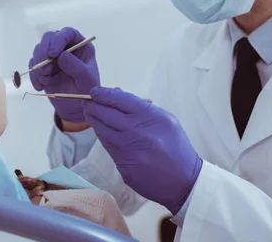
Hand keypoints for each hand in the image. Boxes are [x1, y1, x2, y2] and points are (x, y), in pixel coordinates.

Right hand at [29, 27, 99, 122]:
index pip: (68, 33)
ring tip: (45, 81)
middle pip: (49, 37)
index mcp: (81, 45)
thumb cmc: (86, 91)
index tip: (52, 54)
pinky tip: (40, 86)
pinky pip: (33, 64)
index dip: (58, 40)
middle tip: (45, 71)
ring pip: (39, 50)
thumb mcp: (87, 81)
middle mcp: (66, 46)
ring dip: (39, 66)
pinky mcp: (43, 65)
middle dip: (43, 52)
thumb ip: (77, 68)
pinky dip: (34, 75)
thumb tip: (62, 55)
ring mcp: (53, 55)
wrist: (76, 106)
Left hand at [83, 87, 202, 214]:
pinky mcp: (123, 167)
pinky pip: (108, 148)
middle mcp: (137, 132)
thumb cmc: (176, 147)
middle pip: (105, 114)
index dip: (103, 94)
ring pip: (102, 131)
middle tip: (87, 102)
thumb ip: (141, 107)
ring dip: (94, 121)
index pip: (119, 99)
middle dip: (92, 106)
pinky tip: (103, 132)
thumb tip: (116, 94)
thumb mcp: (166, 120)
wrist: (184, 181)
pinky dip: (103, 138)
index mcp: (150, 117)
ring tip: (91, 114)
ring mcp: (128, 151)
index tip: (94, 92)